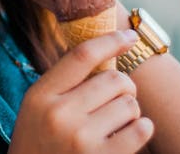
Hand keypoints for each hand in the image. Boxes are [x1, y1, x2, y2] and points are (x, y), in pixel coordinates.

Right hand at [8, 31, 153, 153]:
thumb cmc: (39, 142)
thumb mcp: (37, 107)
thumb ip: (64, 82)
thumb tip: (106, 51)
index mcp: (41, 95)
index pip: (81, 55)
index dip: (110, 40)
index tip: (130, 36)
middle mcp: (60, 114)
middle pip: (114, 79)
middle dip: (124, 85)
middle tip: (120, 95)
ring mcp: (82, 139)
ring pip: (129, 104)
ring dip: (130, 110)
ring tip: (116, 122)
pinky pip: (140, 130)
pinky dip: (142, 128)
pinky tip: (130, 132)